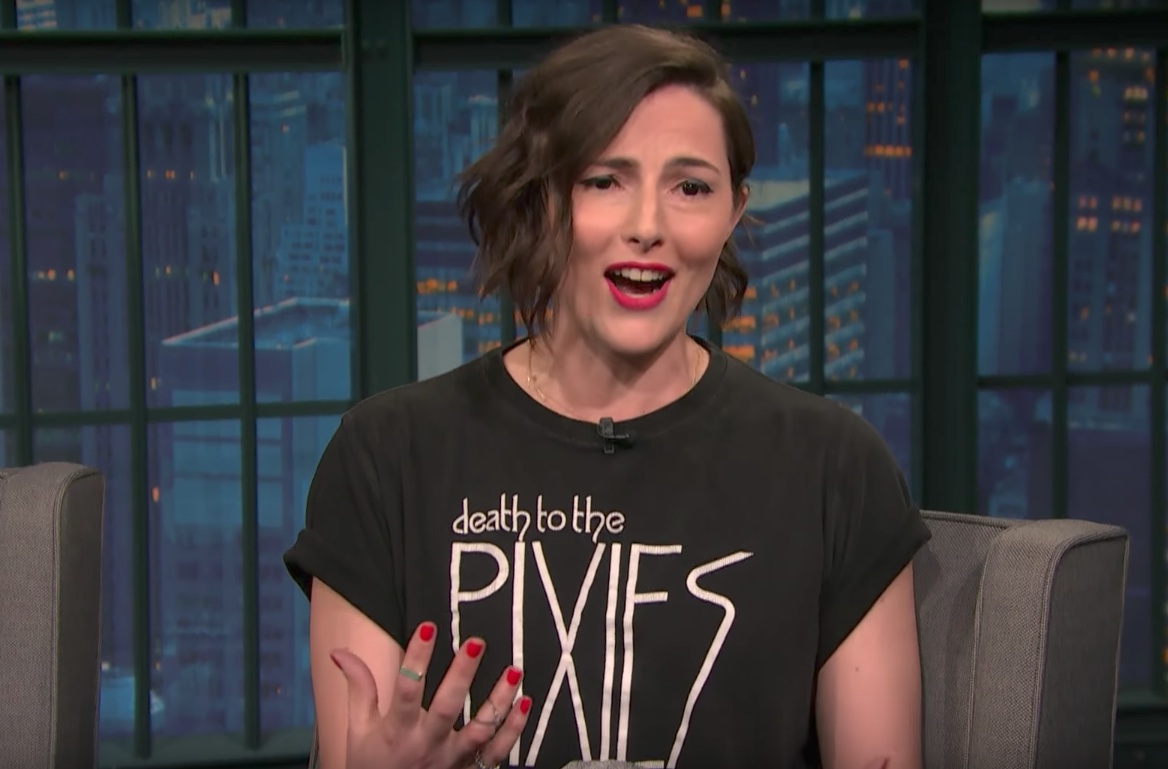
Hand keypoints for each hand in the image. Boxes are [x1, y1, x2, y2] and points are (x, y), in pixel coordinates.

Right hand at [330, 621, 531, 768]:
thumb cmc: (373, 765)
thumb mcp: (359, 730)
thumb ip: (358, 688)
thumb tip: (340, 652)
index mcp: (396, 731)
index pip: (405, 690)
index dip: (416, 657)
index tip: (428, 626)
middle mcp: (426, 745)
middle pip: (446, 707)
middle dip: (461, 674)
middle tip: (476, 642)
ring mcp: (451, 760)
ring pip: (479, 730)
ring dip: (498, 701)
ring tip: (513, 671)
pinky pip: (496, 752)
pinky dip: (513, 729)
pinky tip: (524, 703)